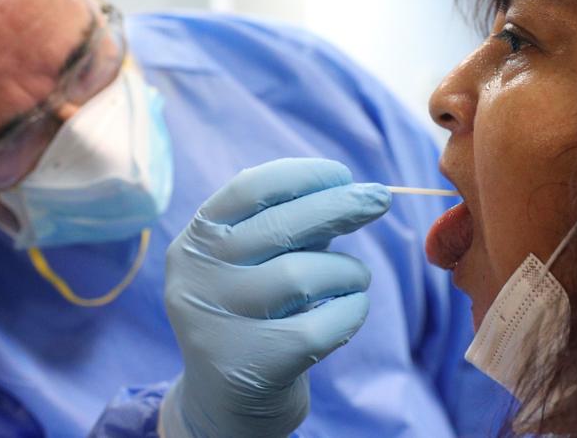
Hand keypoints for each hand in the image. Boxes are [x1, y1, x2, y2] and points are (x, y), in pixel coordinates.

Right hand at [160, 158, 389, 437]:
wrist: (225, 403)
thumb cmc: (254, 313)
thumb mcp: (253, 262)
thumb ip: (288, 226)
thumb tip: (352, 190)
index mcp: (196, 241)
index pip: (249, 189)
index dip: (302, 174)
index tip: (342, 174)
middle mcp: (198, 277)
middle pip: (282, 227)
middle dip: (341, 206)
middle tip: (380, 199)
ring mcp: (220, 323)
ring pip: (304, 275)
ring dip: (348, 270)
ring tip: (354, 278)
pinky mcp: (253, 364)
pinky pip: (324, 324)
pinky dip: (352, 310)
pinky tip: (350, 310)